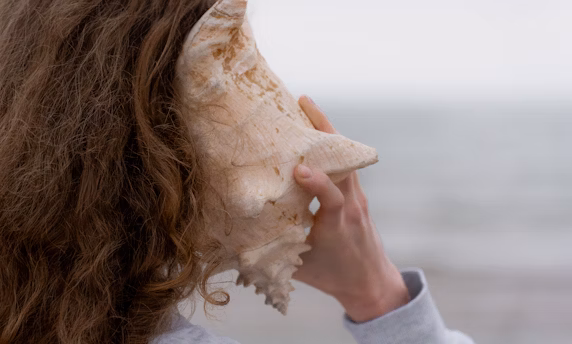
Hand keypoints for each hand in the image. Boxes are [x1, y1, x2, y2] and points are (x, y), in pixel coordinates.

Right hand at [291, 96, 409, 322]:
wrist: (371, 283)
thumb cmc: (333, 277)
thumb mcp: (301, 270)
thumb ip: (273, 254)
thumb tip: (234, 243)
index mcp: (338, 224)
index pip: (333, 197)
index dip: (319, 182)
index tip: (300, 170)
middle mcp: (352, 205)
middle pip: (346, 162)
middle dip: (324, 131)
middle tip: (301, 104)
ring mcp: (358, 197)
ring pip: (346, 157)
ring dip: (326, 130)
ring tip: (303, 106)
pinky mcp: (357, 194)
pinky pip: (345, 162)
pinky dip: (330, 144)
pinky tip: (311, 130)